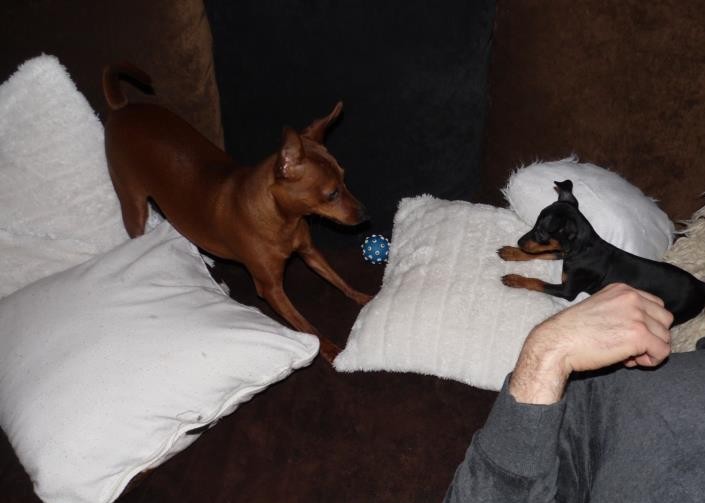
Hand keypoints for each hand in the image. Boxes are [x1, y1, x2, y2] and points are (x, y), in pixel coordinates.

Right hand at [509, 283, 673, 403]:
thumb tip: (641, 328)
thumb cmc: (571, 331)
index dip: (646, 324)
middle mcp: (632, 297)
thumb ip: (620, 310)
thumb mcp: (598, 308)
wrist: (557, 342)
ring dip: (650, 350)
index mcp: (622, 289)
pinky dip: (650, 361)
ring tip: (627, 356)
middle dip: (652, 336)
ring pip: (665, 337)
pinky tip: (629, 362)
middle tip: (629, 348)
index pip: (655, 305)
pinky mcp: (639, 335)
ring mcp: (637, 315)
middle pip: (664, 320)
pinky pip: (662, 352)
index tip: (627, 335)